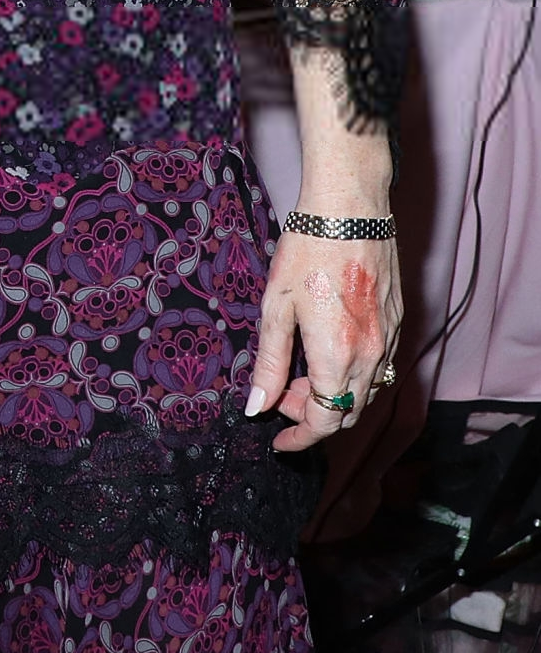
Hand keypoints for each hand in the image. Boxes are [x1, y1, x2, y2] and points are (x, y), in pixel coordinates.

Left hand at [247, 230, 402, 451]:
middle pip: (348, 414)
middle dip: (313, 416)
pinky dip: (353, 376)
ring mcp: (390, 340)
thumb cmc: (307, 251)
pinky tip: (327, 353)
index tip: (278, 442)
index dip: (299, 439)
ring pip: (366, 393)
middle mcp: (372, 357)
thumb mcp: (275, 308)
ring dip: (335, 397)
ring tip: (299, 373)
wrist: (350, 210)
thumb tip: (256, 406)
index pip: (324, 422)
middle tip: (280, 396)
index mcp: (338, 358)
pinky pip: (379, 368)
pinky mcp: (397, 323)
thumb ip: (268, 362)